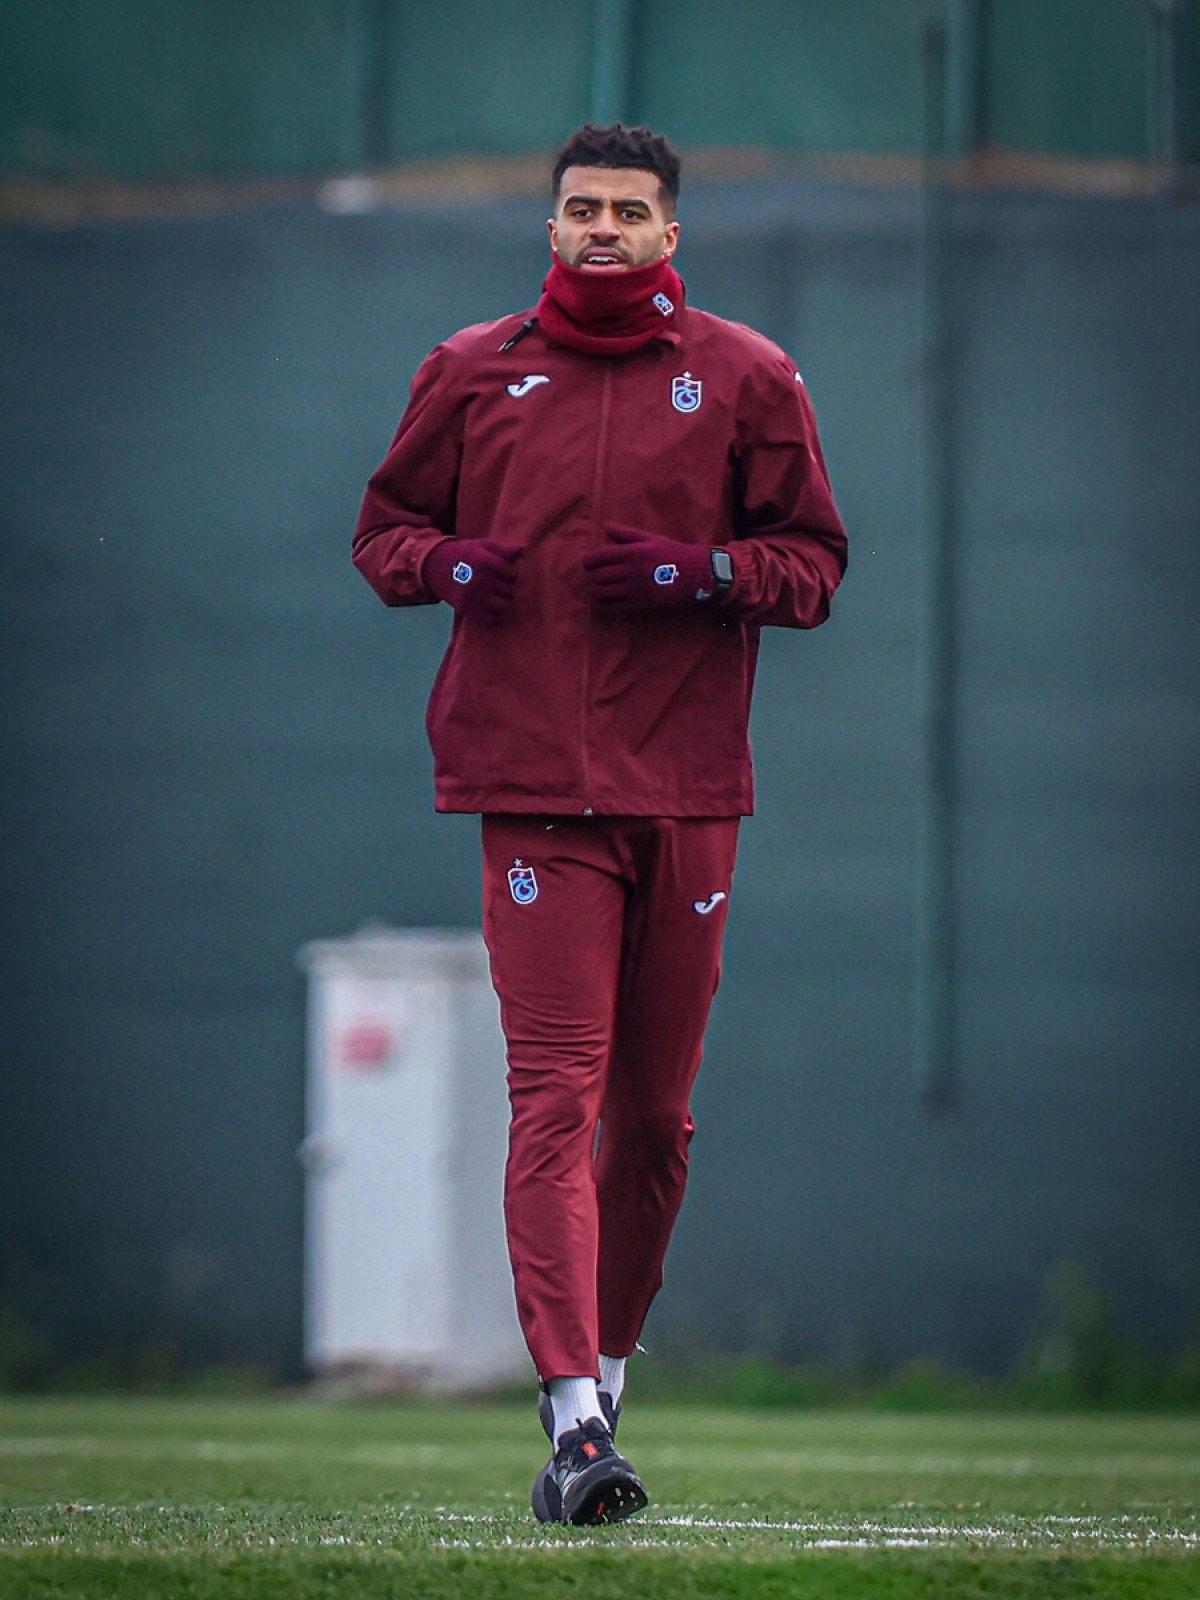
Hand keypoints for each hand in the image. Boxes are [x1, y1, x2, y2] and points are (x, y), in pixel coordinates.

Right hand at [423, 538, 522, 622]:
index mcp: (484, 562)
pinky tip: (488, 606)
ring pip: (502, 606)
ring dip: (502, 601)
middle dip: (506, 587)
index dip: (511, 573)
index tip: (504, 572)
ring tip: (495, 595)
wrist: (433, 565)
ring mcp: (472, 596)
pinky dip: (493, 615)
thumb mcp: (482, 545)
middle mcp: (479, 580)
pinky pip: (490, 619)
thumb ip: (503, 549)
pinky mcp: (466, 609)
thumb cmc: (463, 553)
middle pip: (509, 591)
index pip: (512, 574)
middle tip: (498, 584)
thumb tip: (523, 550)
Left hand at [583, 525, 715, 610]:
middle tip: (592, 575)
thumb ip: (625, 533)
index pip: (600, 556)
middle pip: (599, 576)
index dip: (588, 560)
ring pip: (603, 592)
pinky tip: (603, 601)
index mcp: (632, 552)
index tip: (586, 562)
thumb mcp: (649, 538)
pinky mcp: (640, 603)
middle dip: (592, 575)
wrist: (694, 573)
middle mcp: (631, 571)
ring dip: (595, 590)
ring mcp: (635, 589)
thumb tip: (605, 526)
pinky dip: (603, 604)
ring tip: (596, 587)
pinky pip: (614, 607)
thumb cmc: (671, 552)